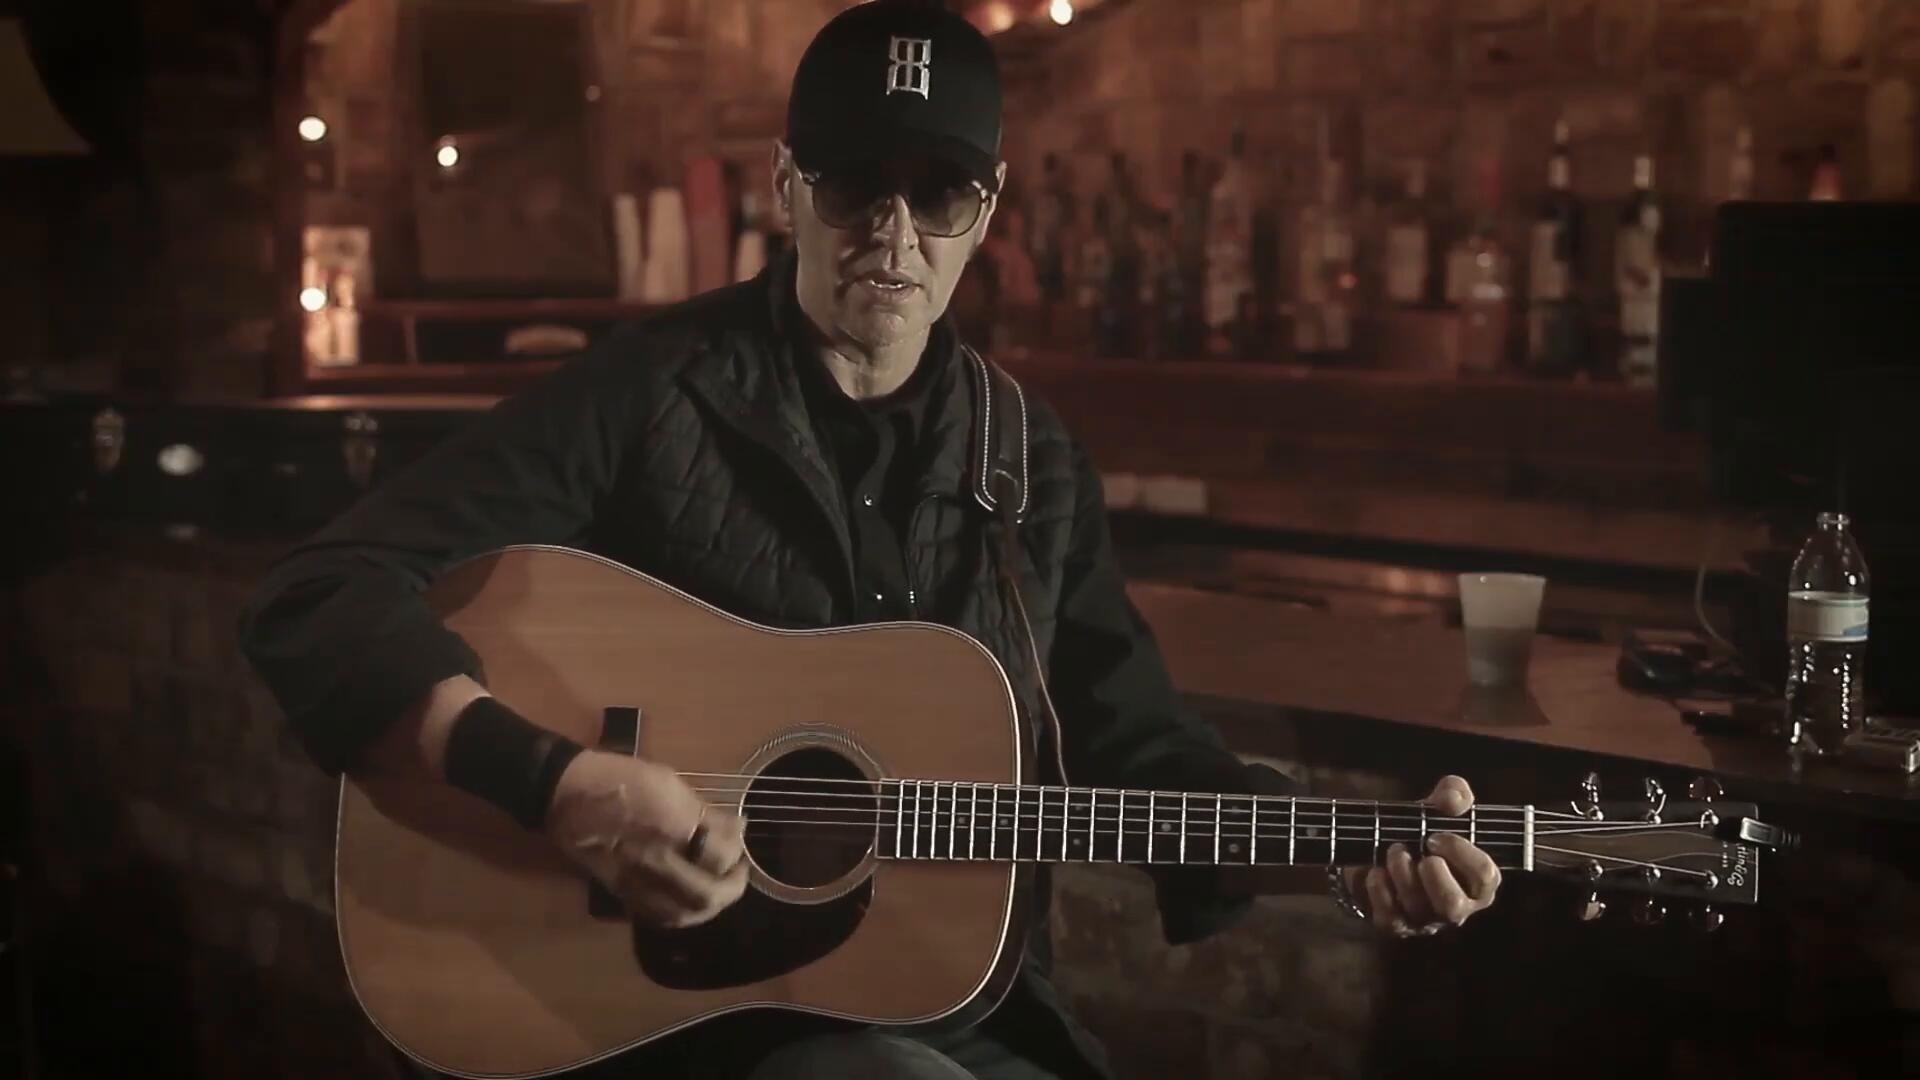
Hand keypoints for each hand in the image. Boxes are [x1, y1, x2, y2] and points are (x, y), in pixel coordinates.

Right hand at [543, 751, 747, 927]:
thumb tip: (737, 827)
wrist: (565, 794)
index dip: (737, 851)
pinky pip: (657, 916)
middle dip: (731, 888)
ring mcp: (637, 882)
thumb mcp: (669, 782)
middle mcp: (658, 861)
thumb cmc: (620, 778)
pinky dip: (680, 913)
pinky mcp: (620, 892)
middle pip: (707, 895)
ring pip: (683, 914)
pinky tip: (687, 900)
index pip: (721, 856)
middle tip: (737, 873)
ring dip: (708, 907)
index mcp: (673, 827)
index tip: (739, 839)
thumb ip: (704, 811)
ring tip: (716, 889)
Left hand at [1343, 775, 1501, 937]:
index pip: (1485, 878)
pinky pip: (1390, 920)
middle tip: (1413, 849)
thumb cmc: (1422, 831)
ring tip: (1392, 850)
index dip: (1461, 855)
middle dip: (1431, 875)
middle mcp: (1457, 907)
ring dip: (1401, 873)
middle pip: (1453, 906)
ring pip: (1418, 909)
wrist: (1381, 847)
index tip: (1435, 836)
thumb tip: (1455, 799)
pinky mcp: (1397, 925)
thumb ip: (1454, 794)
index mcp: (1477, 880)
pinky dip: (1379, 892)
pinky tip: (1374, 871)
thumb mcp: (1439, 807)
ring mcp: (1426, 920)